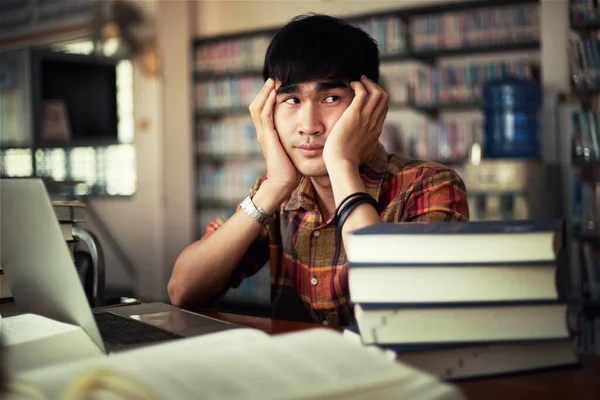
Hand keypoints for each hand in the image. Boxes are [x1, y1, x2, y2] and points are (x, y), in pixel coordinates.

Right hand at [249, 78, 300, 198]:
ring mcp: (263, 135)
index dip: (267, 96)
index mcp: (267, 134)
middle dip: (264, 91)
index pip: (263, 110)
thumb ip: (296, 138)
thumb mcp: (293, 149)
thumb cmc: (291, 169)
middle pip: (256, 105)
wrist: (283, 183)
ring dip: (265, 93)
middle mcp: (262, 132)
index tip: (277, 85)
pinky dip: (267, 104)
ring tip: (272, 81)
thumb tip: (308, 130)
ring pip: (258, 108)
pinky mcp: (267, 138)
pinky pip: (264, 116)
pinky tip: (273, 94)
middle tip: (272, 78)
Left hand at [322, 75, 388, 168]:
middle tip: (365, 83)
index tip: (368, 94)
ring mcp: (366, 118)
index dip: (377, 99)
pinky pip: (362, 92)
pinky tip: (351, 85)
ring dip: (368, 83)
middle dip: (375, 87)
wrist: (342, 165)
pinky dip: (359, 85)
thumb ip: (365, 150)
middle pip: (384, 99)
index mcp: (376, 132)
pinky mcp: (355, 114)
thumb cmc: (347, 164)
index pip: (383, 109)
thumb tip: (365, 151)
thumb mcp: (363, 156)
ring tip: (359, 80)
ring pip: (377, 93)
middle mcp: (374, 123)